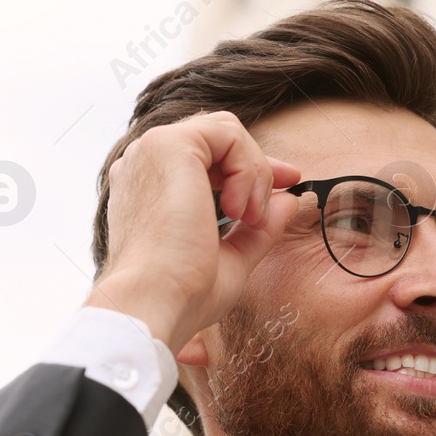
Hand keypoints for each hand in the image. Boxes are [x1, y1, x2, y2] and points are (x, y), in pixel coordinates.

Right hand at [89, 110, 302, 354]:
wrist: (156, 303)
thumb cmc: (183, 293)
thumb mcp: (231, 257)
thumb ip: (258, 229)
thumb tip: (288, 202)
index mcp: (151, 186)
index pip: (207, 157)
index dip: (250, 167)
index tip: (286, 186)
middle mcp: (146, 163)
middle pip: (218, 137)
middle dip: (260, 161)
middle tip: (288, 185)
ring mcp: (153, 150)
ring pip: (227, 133)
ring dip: (255, 174)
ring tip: (249, 218)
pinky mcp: (168, 144)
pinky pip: (229, 135)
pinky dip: (248, 170)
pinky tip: (239, 210)